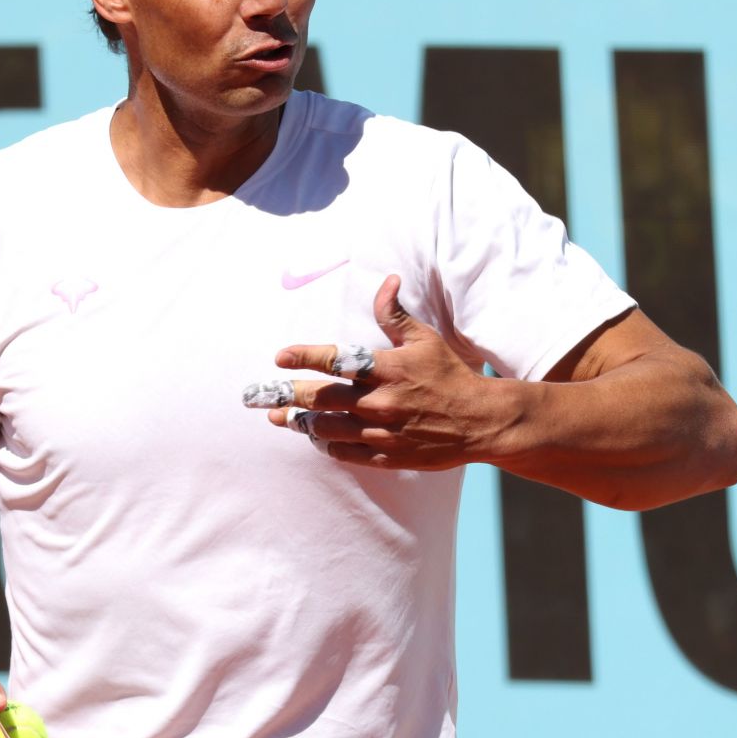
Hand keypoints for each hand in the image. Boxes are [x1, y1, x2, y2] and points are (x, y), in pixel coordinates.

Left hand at [256, 274, 508, 470]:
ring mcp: (381, 432)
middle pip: (320, 398)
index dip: (304, 357)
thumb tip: (387, 280)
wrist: (480, 421)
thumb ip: (395, 314)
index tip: (279, 357)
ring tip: (278, 418)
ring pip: (326, 429)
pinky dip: (325, 445)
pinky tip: (313, 438)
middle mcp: (378, 401)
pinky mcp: (387, 457)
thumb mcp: (425, 339)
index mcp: (386, 369)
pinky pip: (345, 453)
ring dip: (299, 423)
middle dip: (284, 396)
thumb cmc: (450, 375)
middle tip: (256, 396)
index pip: (335, 359)